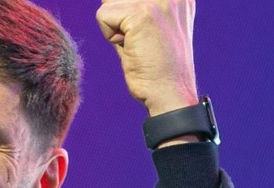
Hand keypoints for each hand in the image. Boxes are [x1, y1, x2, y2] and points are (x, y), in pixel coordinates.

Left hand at [97, 0, 198, 115]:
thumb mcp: (151, 26)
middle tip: (139, 41)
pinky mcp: (142, 14)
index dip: (124, 13)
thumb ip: (134, 7)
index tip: (139, 32)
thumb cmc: (157, 66)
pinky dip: (110, 36)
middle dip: (118, 18)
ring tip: (137, 44)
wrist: (170, 93)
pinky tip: (131, 48)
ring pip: (108, 2)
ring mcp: (158, 0)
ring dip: (114, 26)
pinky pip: (103, 15)